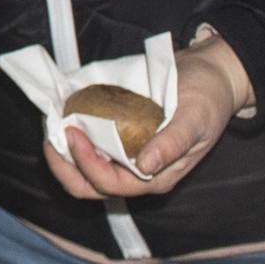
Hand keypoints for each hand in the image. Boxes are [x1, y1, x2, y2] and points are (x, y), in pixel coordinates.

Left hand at [43, 31, 253, 198]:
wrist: (213, 77)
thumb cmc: (208, 99)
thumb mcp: (195, 118)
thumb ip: (172, 143)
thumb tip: (145, 166)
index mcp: (157, 176)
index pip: (110, 184)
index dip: (86, 163)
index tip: (74, 131)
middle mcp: (139, 172)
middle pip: (90, 186)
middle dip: (65, 166)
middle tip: (51, 135)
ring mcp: (129, 156)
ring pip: (86, 169)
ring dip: (65, 152)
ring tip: (54, 124)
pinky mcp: (123, 139)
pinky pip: (92, 147)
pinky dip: (75, 136)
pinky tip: (67, 114)